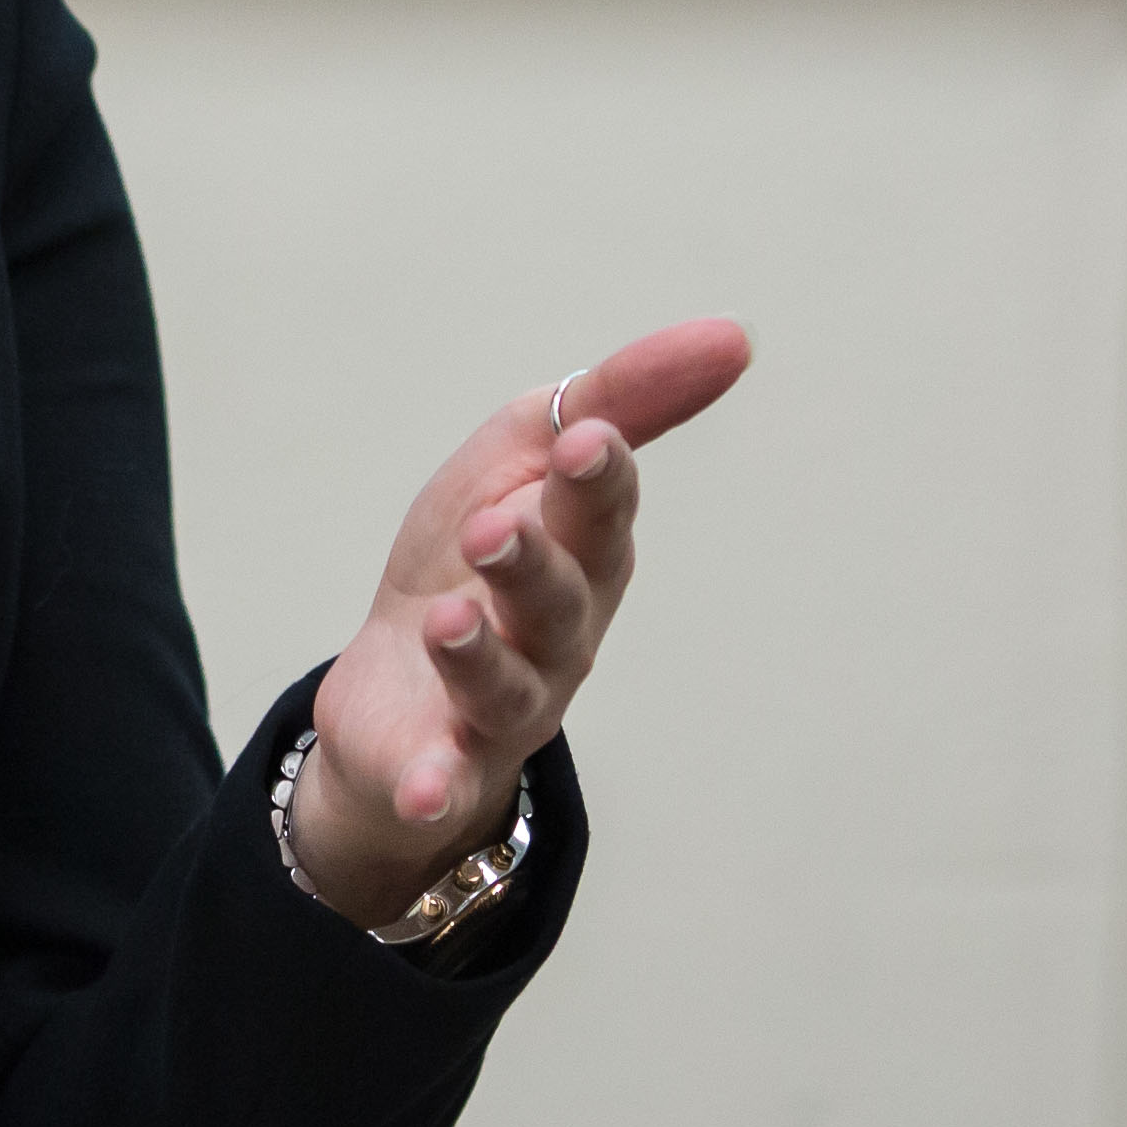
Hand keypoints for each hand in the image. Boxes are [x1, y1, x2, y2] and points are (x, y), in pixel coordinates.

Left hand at [285, 317, 753, 925]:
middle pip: (554, 601)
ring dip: (478, 657)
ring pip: (501, 687)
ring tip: (447, 621)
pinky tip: (426, 791)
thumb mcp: (525, 457)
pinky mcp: (441, 765)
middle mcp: (555, 634)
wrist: (394, 685)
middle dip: (531, 563)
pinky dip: (439, 787)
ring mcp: (502, 704)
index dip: (595, 479)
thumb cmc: (475, 557)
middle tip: (494, 529)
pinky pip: (445, 782)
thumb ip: (619, 399)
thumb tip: (733, 335)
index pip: (598, 511)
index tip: (584, 440)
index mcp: (580, 552)